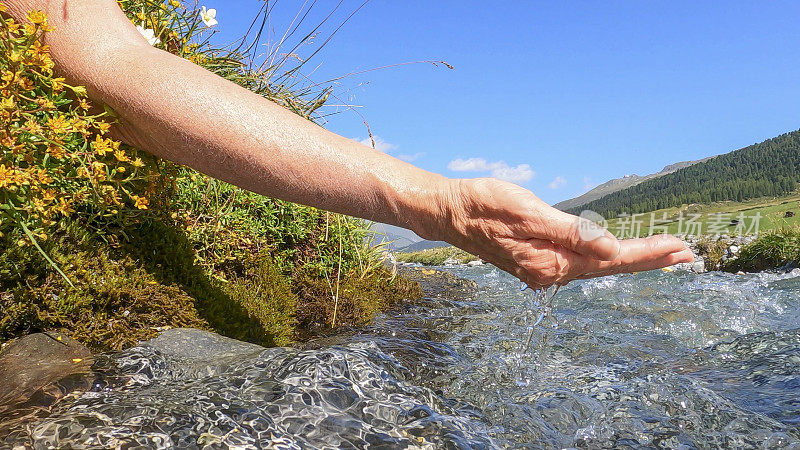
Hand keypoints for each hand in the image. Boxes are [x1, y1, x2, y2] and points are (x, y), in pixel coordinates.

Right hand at [438, 178, 693, 287]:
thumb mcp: (527, 211)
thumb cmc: (483, 205)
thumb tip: (610, 250)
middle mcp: (549, 273)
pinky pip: (579, 263)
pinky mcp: (536, 262)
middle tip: (686, 254)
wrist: (449, 213)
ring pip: (595, 267)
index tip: (680, 247)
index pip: (611, 260)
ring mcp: (542, 270)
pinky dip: (605, 258)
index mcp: (550, 262)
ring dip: (630, 259)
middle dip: (648, 260)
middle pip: (608, 268)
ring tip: (664, 254)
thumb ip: (570, 232)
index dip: (647, 254)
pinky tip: (618, 254)